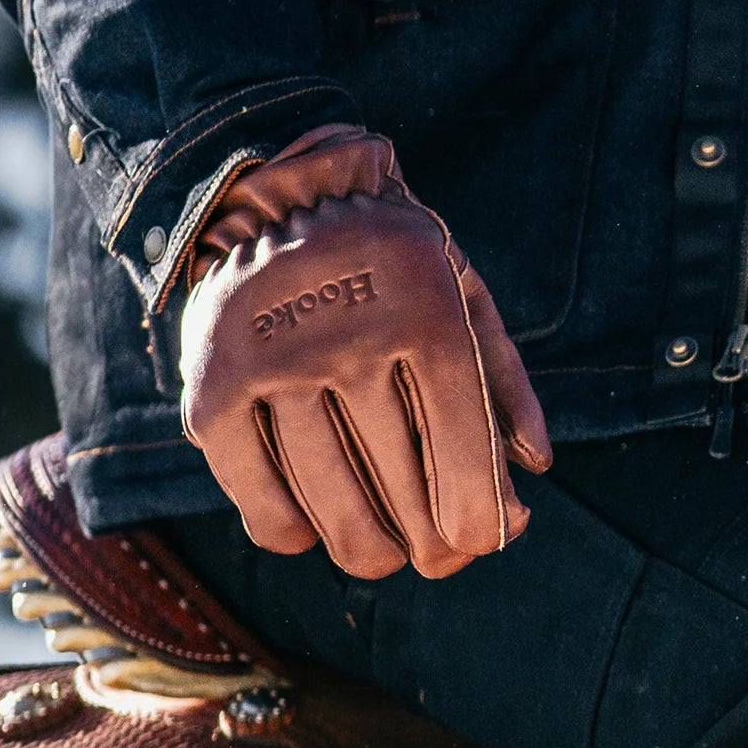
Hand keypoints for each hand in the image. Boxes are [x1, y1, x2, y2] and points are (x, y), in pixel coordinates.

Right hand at [178, 126, 551, 580]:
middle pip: (405, 502)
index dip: (480, 524)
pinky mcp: (214, 393)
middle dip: (433, 549)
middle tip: (437, 555)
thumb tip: (533, 472)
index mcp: (424, 314)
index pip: (464, 461)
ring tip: (383, 549)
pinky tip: (314, 524)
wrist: (268, 192)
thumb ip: (505, 380)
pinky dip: (297, 534)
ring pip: (338, 518)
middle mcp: (348, 339)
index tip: (479, 541)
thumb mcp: (462, 292)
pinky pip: (266, 510)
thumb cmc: (388, 261)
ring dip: (370, 552)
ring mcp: (275, 368)